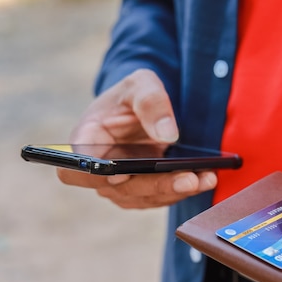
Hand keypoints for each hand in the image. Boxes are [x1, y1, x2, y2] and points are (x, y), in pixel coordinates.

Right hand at [57, 69, 216, 208]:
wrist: (144, 108)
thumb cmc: (133, 94)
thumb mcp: (141, 84)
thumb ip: (151, 102)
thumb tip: (166, 134)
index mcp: (86, 140)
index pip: (76, 168)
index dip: (94, 175)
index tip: (120, 173)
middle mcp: (99, 170)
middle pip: (121, 189)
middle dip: (157, 185)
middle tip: (189, 179)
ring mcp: (120, 185)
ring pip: (145, 197)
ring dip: (176, 191)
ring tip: (205, 179)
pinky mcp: (142, 191)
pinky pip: (160, 196)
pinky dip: (183, 190)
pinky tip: (206, 179)